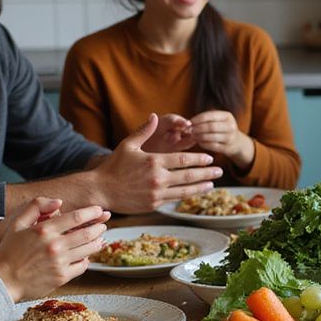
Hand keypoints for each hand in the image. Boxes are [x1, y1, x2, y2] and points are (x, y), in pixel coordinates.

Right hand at [0, 198, 109, 302]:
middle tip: (103, 225)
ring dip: (98, 243)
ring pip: (88, 250)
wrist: (1, 281)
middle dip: (99, 227)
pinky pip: (82, 267)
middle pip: (87, 233)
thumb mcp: (16, 224)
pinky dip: (86, 260)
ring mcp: (60, 262)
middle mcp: (54, 245)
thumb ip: (36, 207)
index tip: (99, 210)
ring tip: (100, 239)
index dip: (92, 212)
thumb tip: (59, 201)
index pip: (76, 217)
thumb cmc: (8, 252)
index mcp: (44, 230)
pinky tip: (86, 257)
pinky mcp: (62, 277)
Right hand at [94, 114, 222, 211]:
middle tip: (219, 171)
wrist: (101, 190)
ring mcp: (156, 193)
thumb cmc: (114, 166)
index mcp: (153, 161)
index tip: (210, 158)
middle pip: (189, 175)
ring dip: (201, 186)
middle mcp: (157, 178)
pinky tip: (196, 192)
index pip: (183, 159)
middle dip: (206, 173)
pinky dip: (188, 195)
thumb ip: (144, 131)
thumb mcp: (128, 145)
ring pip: (185, 190)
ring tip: (213, 183)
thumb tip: (155, 116)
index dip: (198, 159)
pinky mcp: (154, 204)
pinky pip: (175, 199)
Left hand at [188, 109, 254, 168]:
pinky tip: (199, 142)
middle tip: (188, 130)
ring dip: (199, 137)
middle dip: (197, 128)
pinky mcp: (227, 148)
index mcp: (227, 116)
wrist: (237, 143)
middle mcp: (231, 126)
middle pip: (210, 126)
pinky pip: (212, 146)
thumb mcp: (218, 120)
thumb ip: (205, 119)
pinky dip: (203, 144)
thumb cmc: (221, 129)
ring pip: (211, 137)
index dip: (197, 119)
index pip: (210, 115)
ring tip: (192, 136)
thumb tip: (187, 122)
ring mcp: (230, 138)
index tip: (188, 122)